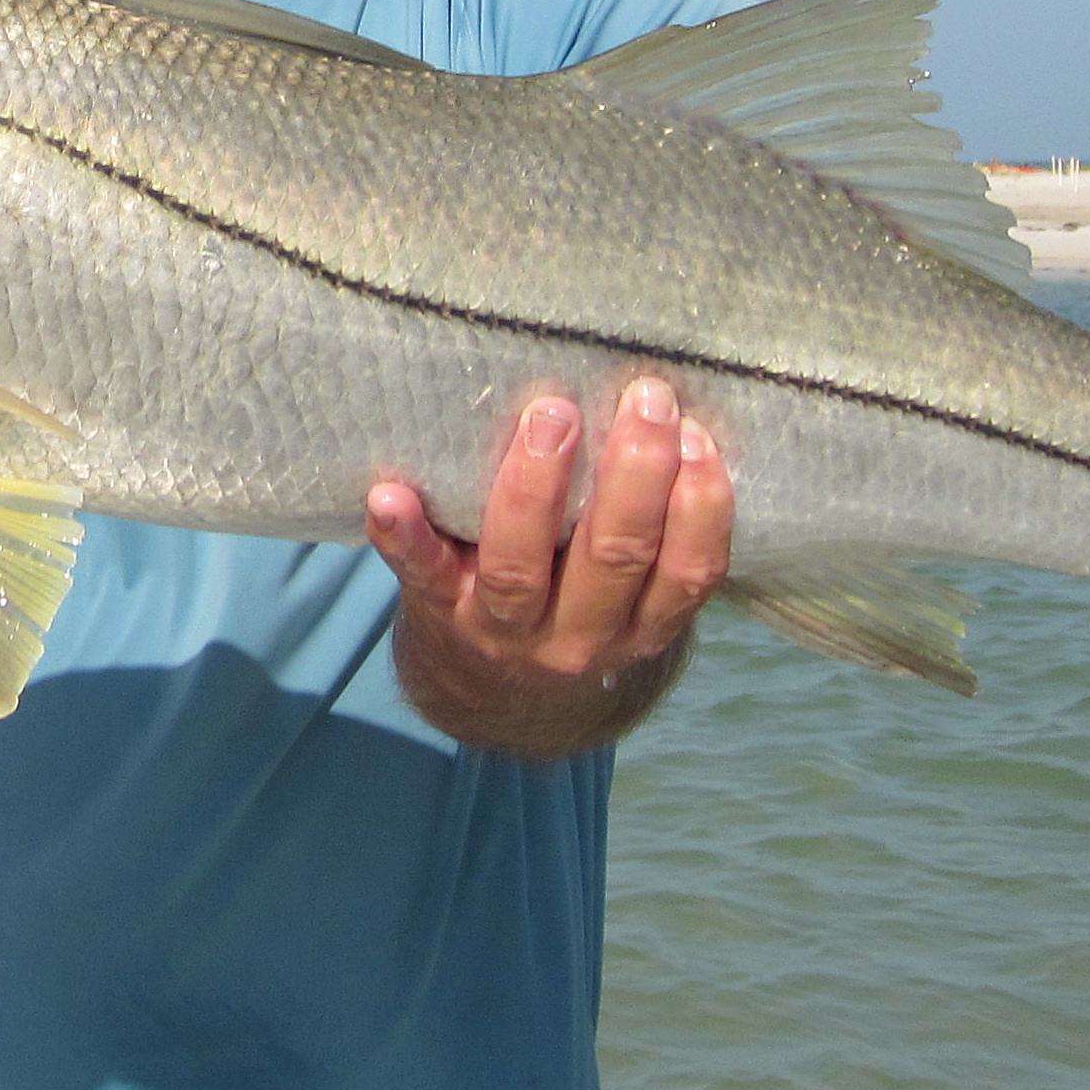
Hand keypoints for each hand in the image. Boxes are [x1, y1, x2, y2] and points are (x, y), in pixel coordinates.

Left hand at [365, 374, 732, 756]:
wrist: (489, 694)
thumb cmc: (575, 601)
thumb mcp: (630, 592)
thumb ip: (653, 529)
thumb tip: (676, 416)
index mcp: (641, 625)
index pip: (686, 573)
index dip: (700, 508)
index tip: (698, 435)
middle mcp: (578, 637)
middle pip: (613, 558)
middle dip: (633, 475)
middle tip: (645, 396)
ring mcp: (502, 628)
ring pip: (520, 565)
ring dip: (535, 489)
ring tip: (551, 414)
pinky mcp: (437, 609)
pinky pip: (419, 573)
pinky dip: (403, 536)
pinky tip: (389, 494)